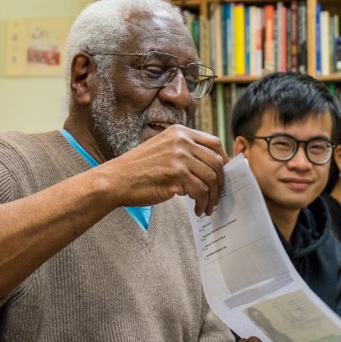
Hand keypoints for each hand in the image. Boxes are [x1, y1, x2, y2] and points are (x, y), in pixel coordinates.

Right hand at [99, 125, 227, 215]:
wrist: (116, 180)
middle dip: (220, 182)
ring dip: (212, 196)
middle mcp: (182, 141)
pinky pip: (201, 191)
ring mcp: (180, 157)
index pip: (214, 142)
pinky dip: (202, 203)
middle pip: (217, 161)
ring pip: (211, 178)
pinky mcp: (177, 175)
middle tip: (217, 195)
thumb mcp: (162, 148)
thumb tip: (208, 165)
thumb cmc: (137, 169)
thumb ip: (183, 150)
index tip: (223, 175)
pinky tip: (197, 209)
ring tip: (207, 206)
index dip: (223, 160)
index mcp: (179, 132)